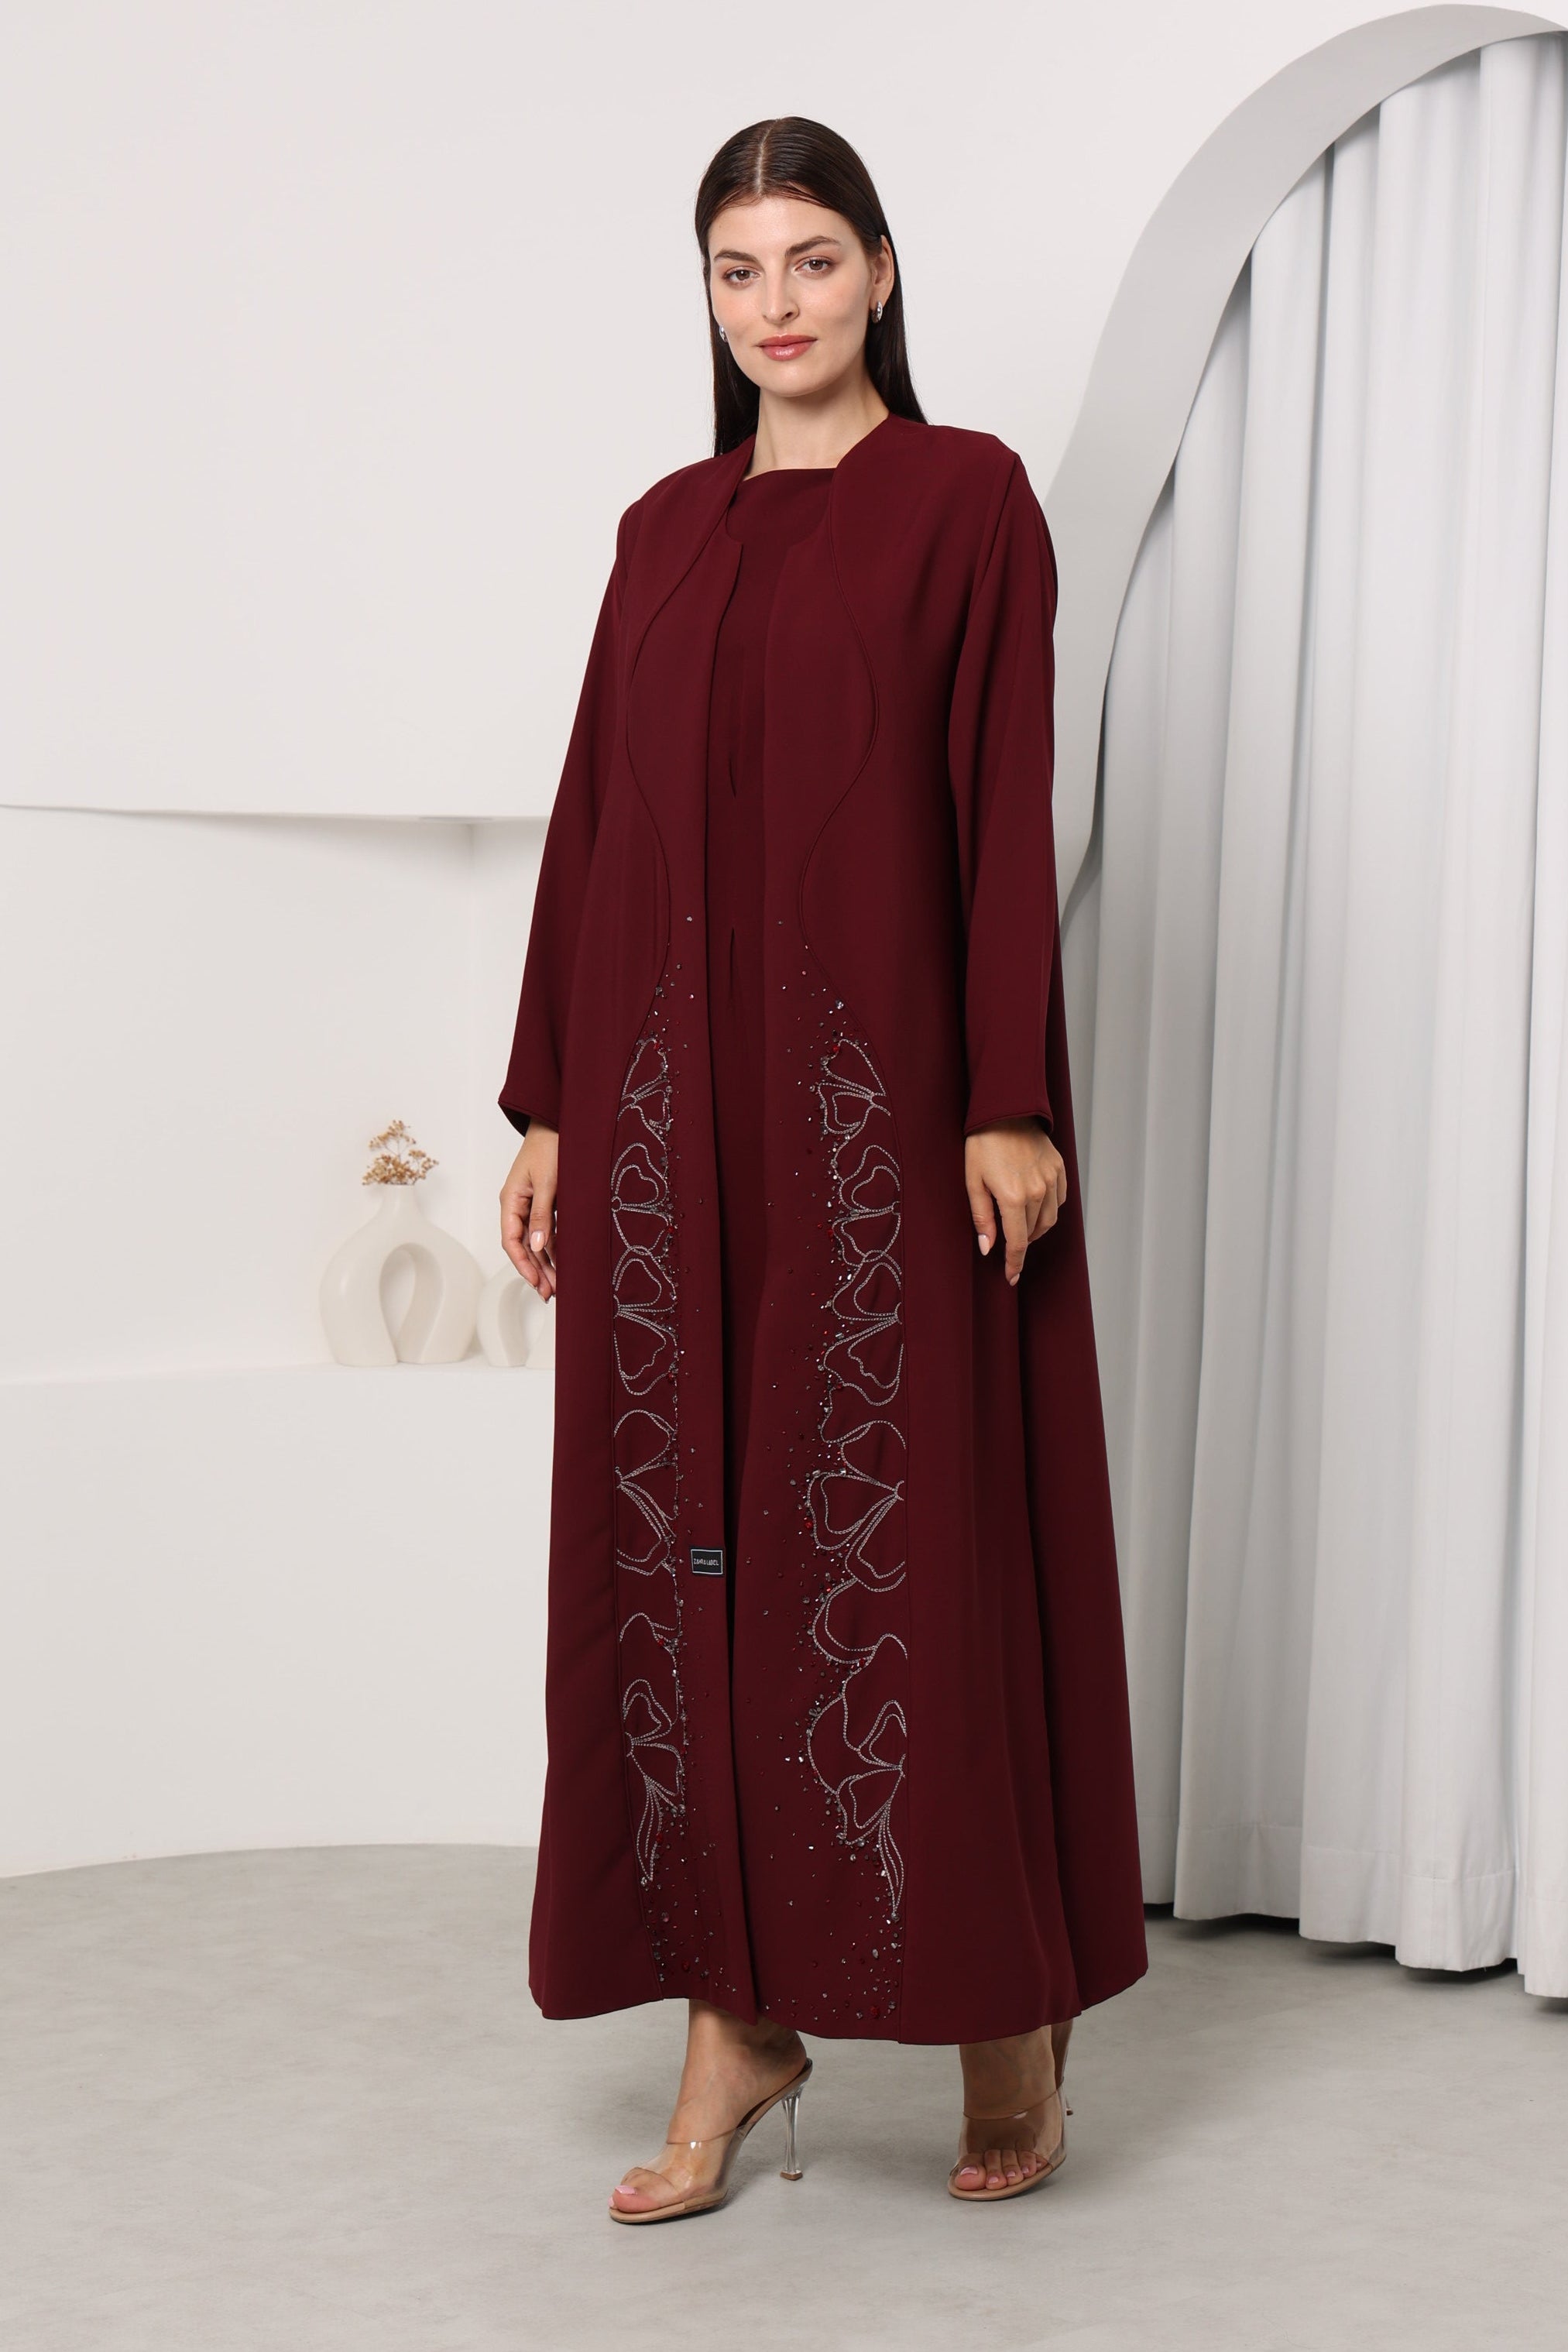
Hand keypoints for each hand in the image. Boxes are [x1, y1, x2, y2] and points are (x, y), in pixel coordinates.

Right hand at [500, 1122, 558, 1299]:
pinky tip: (562, 1262)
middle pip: (523, 1245)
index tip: (536, 1282)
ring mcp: (530, 1203)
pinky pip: (546, 1230)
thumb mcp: (547, 1182)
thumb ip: (542, 1214)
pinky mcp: (545, 1201)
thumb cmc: (550, 1146)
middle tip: (550, 1293)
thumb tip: (538, 1246)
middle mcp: (517, 1205)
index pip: (510, 1241)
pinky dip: (554, 1247)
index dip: (522, 1264)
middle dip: (536, 1270)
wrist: (558, 1122)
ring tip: (557, 1285)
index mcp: (510, 1200)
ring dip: (546, 1262)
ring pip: (535, 1240)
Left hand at [964, 1119, 1066, 1286]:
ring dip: (1035, 1229)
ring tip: (1020, 1228)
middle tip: (1008, 1247)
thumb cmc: (982, 1144)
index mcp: (1013, 1198)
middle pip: (1032, 1233)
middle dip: (1020, 1244)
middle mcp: (1037, 1192)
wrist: (1005, 1110)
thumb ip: (982, 1218)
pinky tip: (1035, 1207)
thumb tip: (988, 1248)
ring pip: (1049, 1220)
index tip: (1011, 1278)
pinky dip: (1048, 1210)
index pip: (1017, 1243)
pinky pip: (1058, 1200)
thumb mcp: (972, 1182)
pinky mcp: (1059, 1169)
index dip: (1014, 1264)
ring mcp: (1051, 1180)